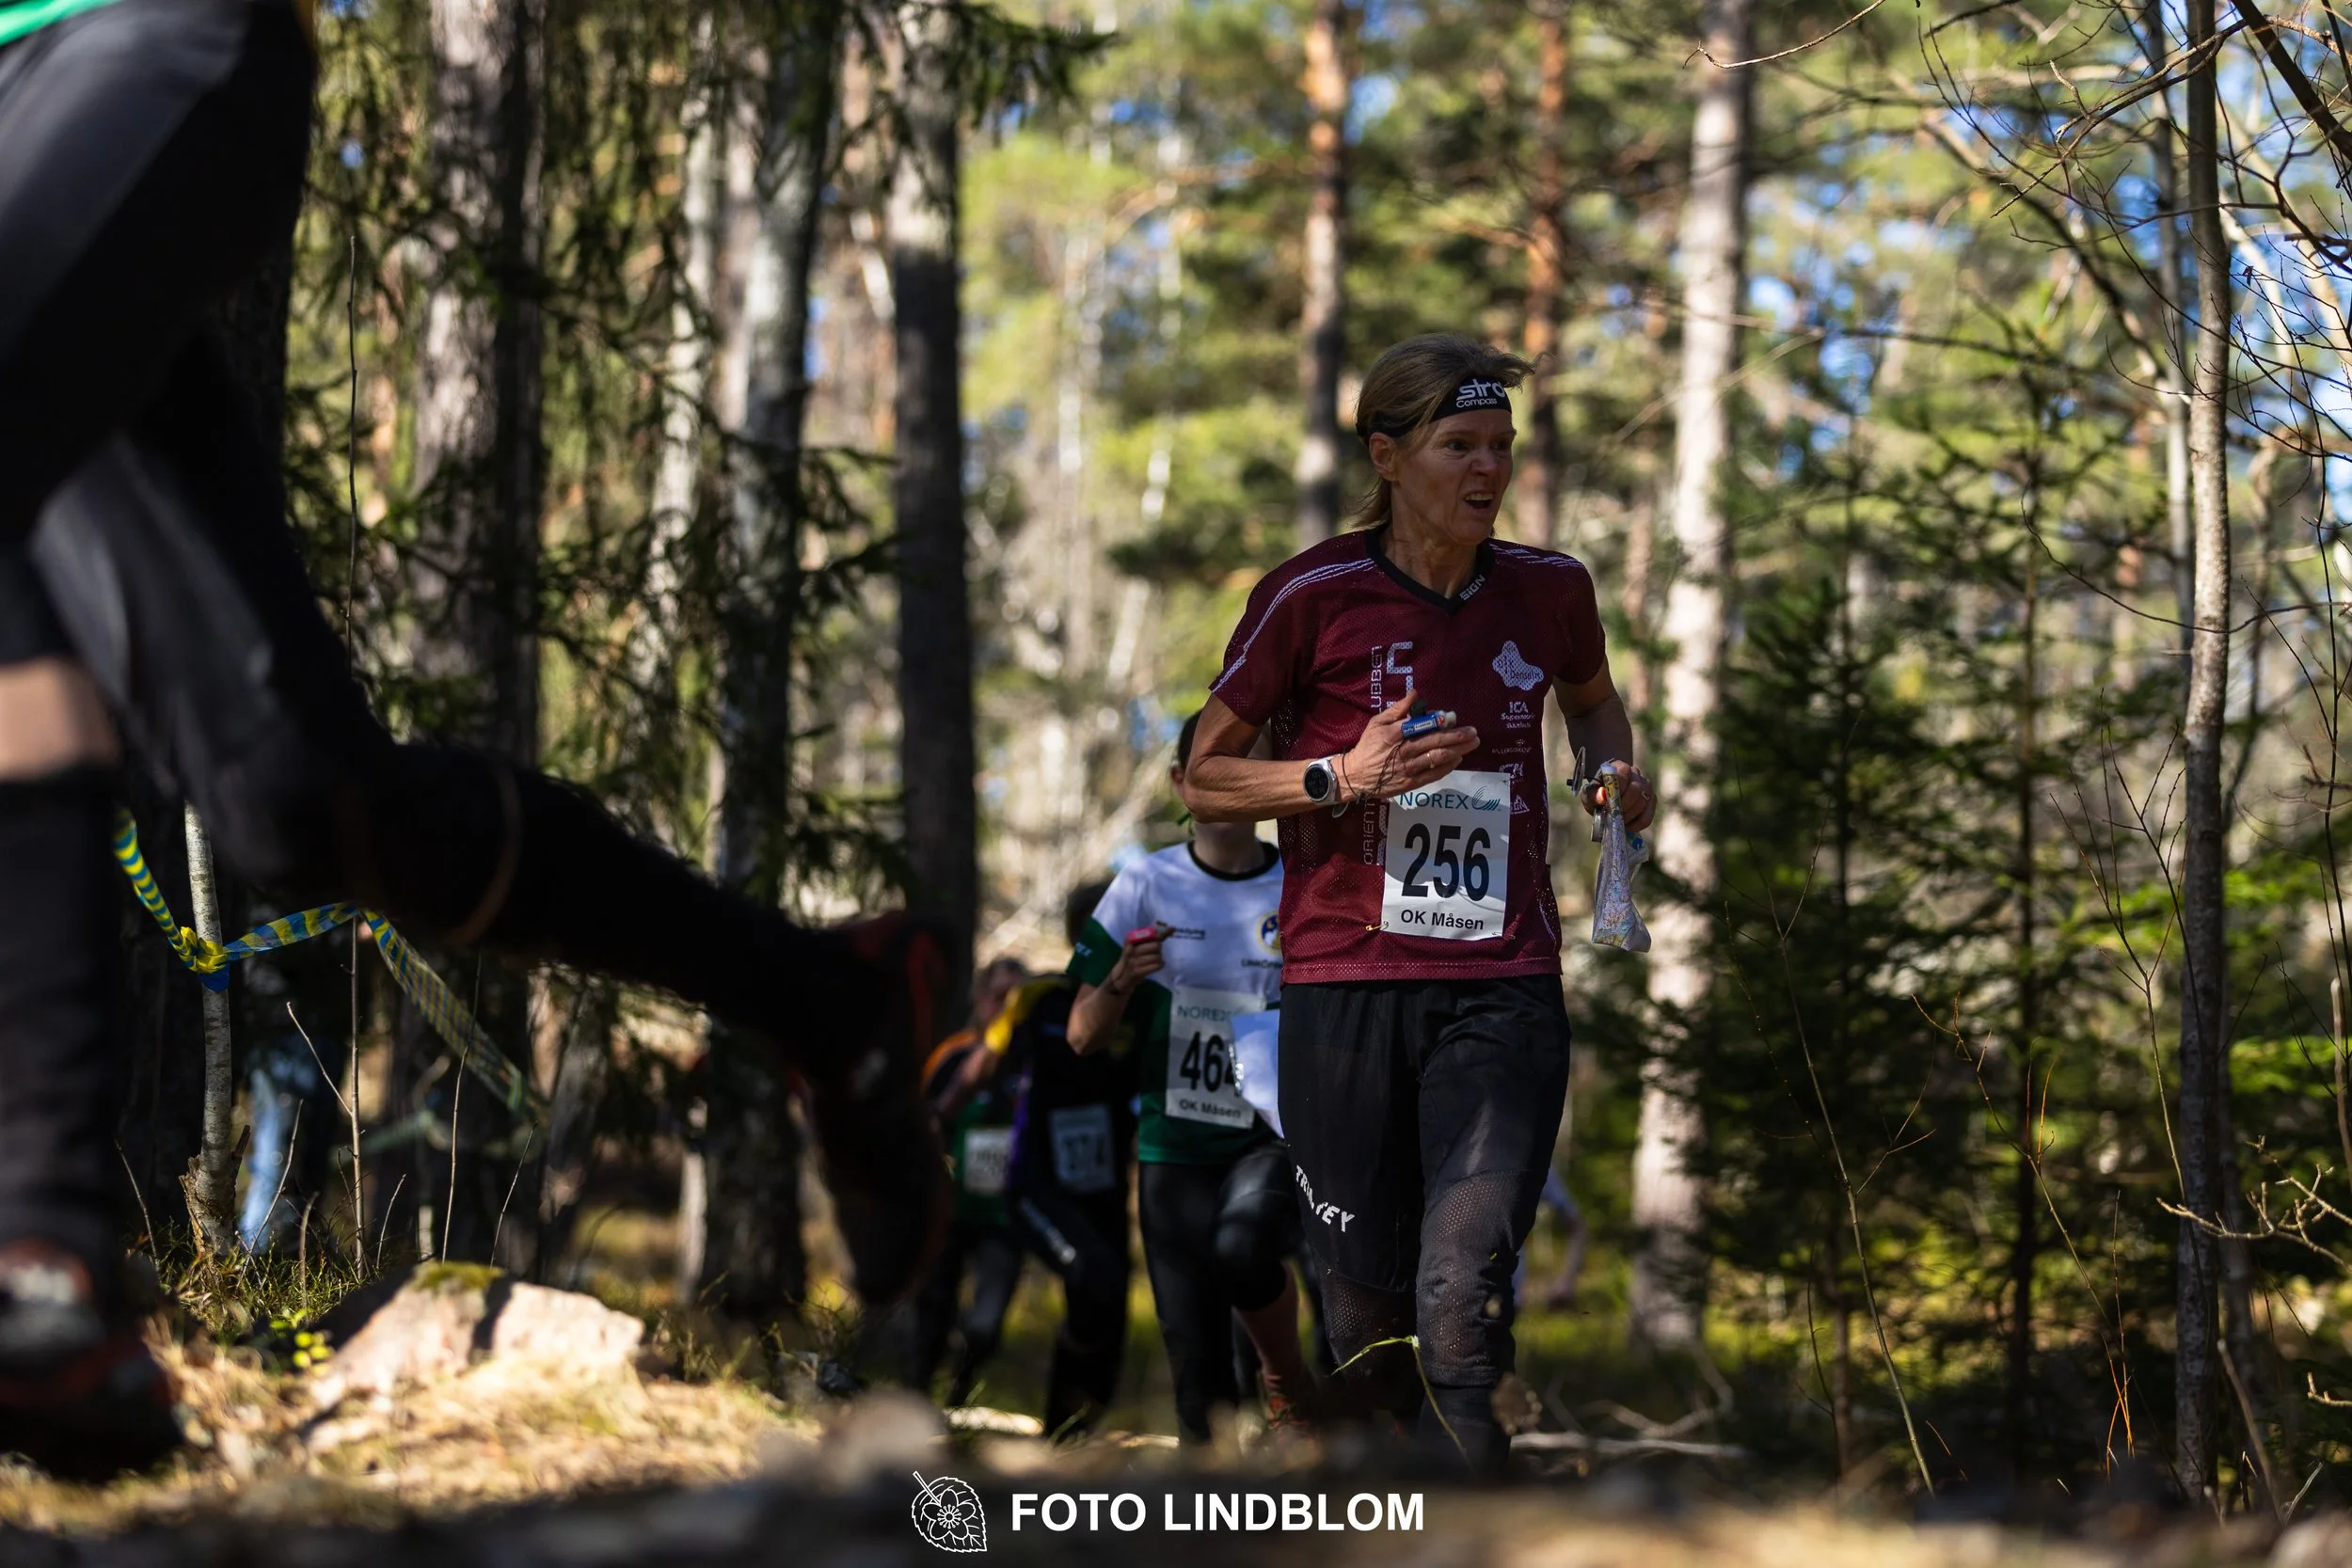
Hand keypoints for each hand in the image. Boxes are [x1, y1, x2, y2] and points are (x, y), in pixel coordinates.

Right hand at [1108, 926, 1166, 991]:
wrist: (1122, 978)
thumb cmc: (1134, 960)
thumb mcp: (1140, 947)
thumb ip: (1155, 937)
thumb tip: (1172, 928)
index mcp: (1130, 941)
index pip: (1147, 933)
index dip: (1157, 935)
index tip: (1164, 935)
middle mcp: (1131, 950)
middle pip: (1155, 945)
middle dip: (1159, 949)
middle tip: (1156, 952)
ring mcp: (1133, 962)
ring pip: (1156, 956)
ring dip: (1159, 959)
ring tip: (1156, 960)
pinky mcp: (1137, 972)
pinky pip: (1155, 966)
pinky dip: (1159, 965)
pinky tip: (1157, 965)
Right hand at [1343, 694, 1480, 800]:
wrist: (1356, 775)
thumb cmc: (1368, 745)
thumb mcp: (1377, 722)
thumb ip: (1397, 709)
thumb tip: (1415, 694)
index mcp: (1395, 734)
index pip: (1422, 726)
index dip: (1439, 722)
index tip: (1454, 717)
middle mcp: (1404, 751)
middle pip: (1435, 742)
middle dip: (1457, 737)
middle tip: (1474, 732)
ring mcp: (1409, 768)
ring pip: (1438, 758)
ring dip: (1458, 750)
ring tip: (1472, 744)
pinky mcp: (1411, 783)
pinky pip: (1434, 774)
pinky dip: (1447, 766)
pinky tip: (1458, 759)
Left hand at [1580, 759, 1654, 834]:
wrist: (1604, 802)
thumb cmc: (1596, 795)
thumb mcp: (1589, 795)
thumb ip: (1593, 794)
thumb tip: (1603, 796)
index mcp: (1619, 767)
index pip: (1624, 771)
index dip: (1618, 787)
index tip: (1609, 802)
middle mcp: (1636, 774)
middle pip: (1636, 789)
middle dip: (1624, 805)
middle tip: (1614, 814)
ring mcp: (1646, 787)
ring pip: (1643, 802)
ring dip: (1630, 815)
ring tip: (1618, 820)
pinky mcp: (1651, 801)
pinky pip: (1648, 815)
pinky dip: (1638, 824)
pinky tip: (1628, 826)